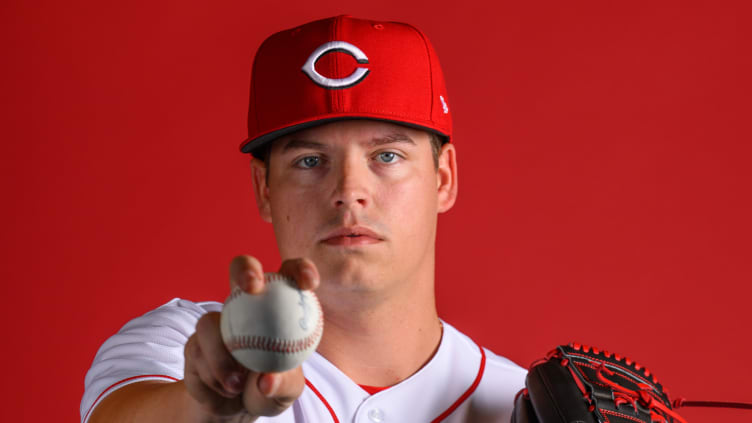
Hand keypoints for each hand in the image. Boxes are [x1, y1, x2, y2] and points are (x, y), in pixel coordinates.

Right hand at [183, 256, 319, 420]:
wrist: (233, 409)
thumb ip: (283, 384)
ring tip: (235, 385)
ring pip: (209, 321)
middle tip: (254, 287)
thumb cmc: (269, 390)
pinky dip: (212, 376)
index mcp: (277, 303)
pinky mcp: (195, 341)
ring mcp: (217, 319)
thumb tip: (268, 380)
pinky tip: (224, 390)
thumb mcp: (285, 392)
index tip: (309, 284)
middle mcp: (245, 303)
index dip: (301, 269)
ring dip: (220, 357)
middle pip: (241, 267)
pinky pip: (198, 352)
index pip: (290, 274)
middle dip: (246, 269)